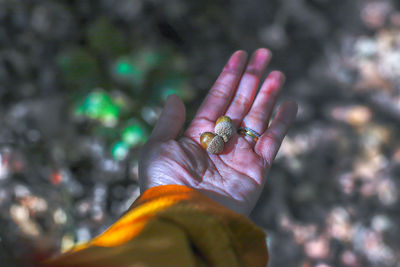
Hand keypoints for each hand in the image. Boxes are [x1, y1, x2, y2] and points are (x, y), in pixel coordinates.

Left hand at [139, 48, 297, 214]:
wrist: (185, 219)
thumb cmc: (166, 183)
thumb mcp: (158, 147)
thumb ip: (169, 122)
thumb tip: (173, 96)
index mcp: (198, 134)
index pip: (217, 98)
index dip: (228, 76)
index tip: (239, 55)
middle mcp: (221, 142)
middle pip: (240, 103)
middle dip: (252, 79)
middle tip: (264, 54)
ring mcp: (240, 156)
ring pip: (258, 118)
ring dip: (268, 95)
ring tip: (277, 73)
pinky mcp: (256, 171)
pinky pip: (272, 142)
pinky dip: (282, 124)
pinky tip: (289, 104)